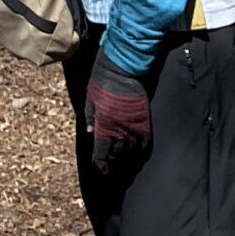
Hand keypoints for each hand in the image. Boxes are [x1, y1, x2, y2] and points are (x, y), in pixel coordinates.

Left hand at [84, 47, 150, 171]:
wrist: (123, 67)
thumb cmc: (102, 81)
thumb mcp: (90, 99)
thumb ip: (90, 118)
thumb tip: (90, 134)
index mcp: (104, 125)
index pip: (102, 152)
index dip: (101, 162)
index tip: (100, 168)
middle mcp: (120, 129)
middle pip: (117, 155)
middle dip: (112, 161)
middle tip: (110, 164)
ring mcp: (133, 126)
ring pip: (131, 151)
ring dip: (125, 158)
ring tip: (121, 159)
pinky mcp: (144, 120)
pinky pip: (144, 142)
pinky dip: (140, 150)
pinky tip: (135, 151)